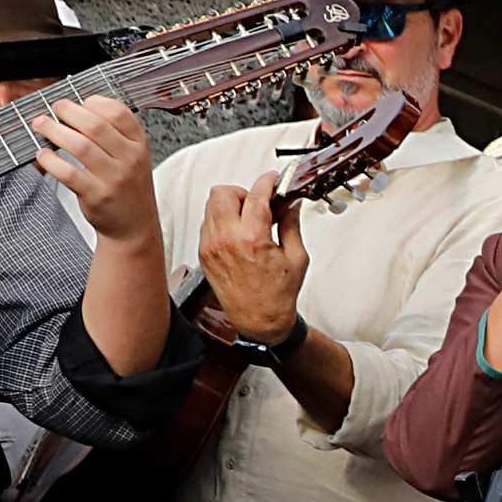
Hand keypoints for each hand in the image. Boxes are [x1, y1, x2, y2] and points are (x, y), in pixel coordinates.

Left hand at [30, 93, 158, 246]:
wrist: (134, 226)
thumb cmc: (128, 187)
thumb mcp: (133, 156)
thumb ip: (114, 133)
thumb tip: (76, 108)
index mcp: (139, 144)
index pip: (118, 112)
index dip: (94, 102)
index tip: (79, 102)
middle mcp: (130, 159)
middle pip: (95, 125)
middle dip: (68, 111)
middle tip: (54, 109)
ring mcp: (114, 178)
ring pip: (79, 146)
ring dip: (54, 131)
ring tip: (41, 125)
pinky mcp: (97, 195)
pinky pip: (68, 172)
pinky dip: (51, 160)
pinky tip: (43, 155)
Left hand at [196, 179, 309, 341]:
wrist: (259, 320)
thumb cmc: (277, 295)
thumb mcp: (296, 257)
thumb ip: (291, 224)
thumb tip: (291, 204)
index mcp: (252, 239)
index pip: (256, 194)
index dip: (267, 182)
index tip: (273, 180)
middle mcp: (227, 240)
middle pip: (224, 192)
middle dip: (243, 192)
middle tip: (258, 204)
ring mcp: (212, 246)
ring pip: (211, 205)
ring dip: (230, 205)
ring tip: (248, 220)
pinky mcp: (205, 254)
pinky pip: (208, 223)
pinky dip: (222, 221)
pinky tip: (238, 233)